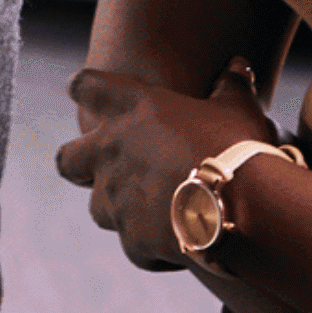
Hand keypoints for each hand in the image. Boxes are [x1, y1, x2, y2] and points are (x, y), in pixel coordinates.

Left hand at [55, 60, 278, 270]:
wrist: (243, 207)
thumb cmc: (237, 146)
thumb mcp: (236, 107)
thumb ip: (231, 85)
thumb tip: (239, 65)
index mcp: (131, 109)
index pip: (86, 86)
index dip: (82, 88)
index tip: (78, 89)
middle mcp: (111, 152)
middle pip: (68, 159)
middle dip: (77, 164)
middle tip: (94, 167)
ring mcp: (117, 199)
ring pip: (97, 208)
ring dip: (116, 209)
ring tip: (147, 212)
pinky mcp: (132, 240)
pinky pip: (135, 247)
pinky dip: (152, 247)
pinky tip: (178, 245)